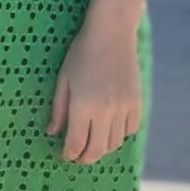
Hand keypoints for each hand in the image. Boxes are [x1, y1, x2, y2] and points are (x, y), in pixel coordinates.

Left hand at [45, 14, 142, 162]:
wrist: (112, 32)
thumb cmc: (81, 53)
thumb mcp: (63, 80)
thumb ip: (58, 109)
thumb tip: (52, 132)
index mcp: (82, 106)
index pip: (75, 144)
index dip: (69, 154)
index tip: (65, 155)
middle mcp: (105, 111)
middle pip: (96, 150)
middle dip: (85, 158)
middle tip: (78, 157)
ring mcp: (123, 107)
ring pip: (114, 144)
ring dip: (102, 148)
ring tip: (93, 142)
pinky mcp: (137, 101)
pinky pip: (131, 130)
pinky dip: (120, 134)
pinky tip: (110, 128)